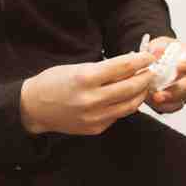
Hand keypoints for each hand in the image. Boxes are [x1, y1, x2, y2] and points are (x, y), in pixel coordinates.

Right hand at [20, 52, 154, 135]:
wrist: (34, 107)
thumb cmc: (54, 82)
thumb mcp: (77, 68)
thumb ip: (104, 69)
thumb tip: (131, 65)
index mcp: (86, 78)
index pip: (123, 67)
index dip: (140, 61)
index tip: (149, 57)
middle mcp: (91, 99)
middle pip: (131, 87)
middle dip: (145, 78)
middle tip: (151, 71)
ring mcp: (94, 116)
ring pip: (129, 105)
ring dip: (140, 94)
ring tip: (143, 85)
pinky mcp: (95, 128)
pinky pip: (118, 116)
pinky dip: (125, 105)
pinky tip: (127, 98)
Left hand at [143, 37, 185, 113]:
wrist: (154, 63)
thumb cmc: (163, 52)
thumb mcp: (160, 44)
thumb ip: (158, 47)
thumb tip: (155, 52)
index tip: (179, 65)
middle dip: (176, 88)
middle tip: (163, 87)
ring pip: (182, 99)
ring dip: (167, 98)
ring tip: (153, 95)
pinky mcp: (176, 102)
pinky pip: (172, 107)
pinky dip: (161, 105)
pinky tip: (153, 99)